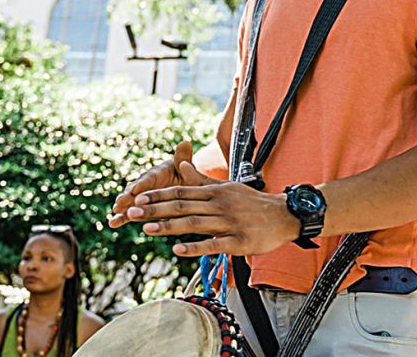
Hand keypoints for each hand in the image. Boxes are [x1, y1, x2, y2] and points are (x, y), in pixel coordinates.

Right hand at [109, 141, 211, 228]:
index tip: (135, 188)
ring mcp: (143, 196)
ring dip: (123, 207)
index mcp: (159, 172)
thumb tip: (185, 143)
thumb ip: (184, 158)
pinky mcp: (141, 207)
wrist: (187, 186)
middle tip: (120, 202)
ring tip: (114, 213)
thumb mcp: (188, 167)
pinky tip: (112, 223)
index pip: (150, 178)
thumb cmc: (189, 175)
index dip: (143, 183)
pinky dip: (122, 217)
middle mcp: (147, 183)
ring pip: (131, 201)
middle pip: (136, 189)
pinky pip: (131, 212)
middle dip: (128, 196)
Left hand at [111, 145, 300, 255]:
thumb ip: (200, 179)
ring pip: (195, 224)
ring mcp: (229, 223)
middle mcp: (219, 204)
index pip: (181, 192)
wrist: (284, 215)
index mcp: (215, 191)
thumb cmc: (252, 202)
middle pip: (182, 206)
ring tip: (147, 229)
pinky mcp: (239, 241)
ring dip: (169, 226)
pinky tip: (177, 250)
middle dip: (155, 209)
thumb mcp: (226, 186)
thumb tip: (180, 165)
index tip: (137, 198)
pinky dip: (195, 247)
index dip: (158, 195)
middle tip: (132, 212)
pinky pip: (214, 244)